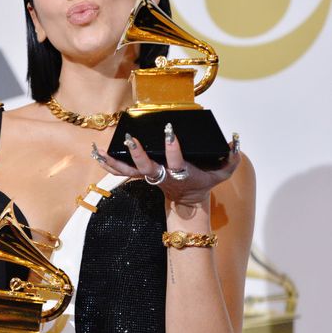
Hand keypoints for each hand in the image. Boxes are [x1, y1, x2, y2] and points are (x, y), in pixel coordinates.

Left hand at [93, 129, 240, 206]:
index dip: (173, 149)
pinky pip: (120, 171)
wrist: (188, 200)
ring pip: (127, 171)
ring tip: (99, 149)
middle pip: (147, 168)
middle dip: (139, 154)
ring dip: (113, 161)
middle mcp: (161, 176)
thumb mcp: (222, 173)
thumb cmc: (203, 181)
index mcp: (180, 174)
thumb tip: (234, 138)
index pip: (176, 162)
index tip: (170, 132)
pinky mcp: (140, 175)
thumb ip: (232, 158)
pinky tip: (97, 152)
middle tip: (130, 139)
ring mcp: (148, 177)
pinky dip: (108, 163)